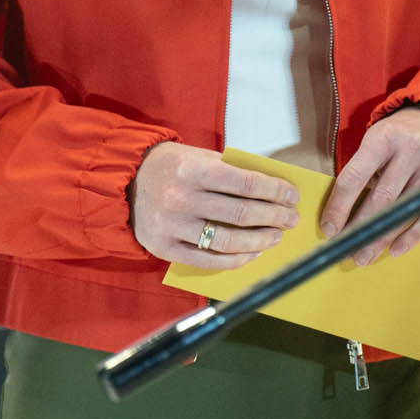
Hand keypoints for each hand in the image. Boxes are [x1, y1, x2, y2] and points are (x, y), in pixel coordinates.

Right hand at [130, 142, 299, 270]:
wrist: (127, 181)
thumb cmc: (173, 167)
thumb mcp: (201, 158)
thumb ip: (232, 172)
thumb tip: (273, 189)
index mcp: (194, 170)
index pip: (246, 183)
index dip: (275, 191)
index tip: (292, 196)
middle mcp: (181, 198)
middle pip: (240, 213)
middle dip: (273, 217)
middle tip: (291, 219)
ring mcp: (172, 226)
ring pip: (226, 240)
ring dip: (259, 241)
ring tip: (276, 237)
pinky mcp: (164, 248)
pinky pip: (207, 260)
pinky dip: (235, 259)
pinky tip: (252, 253)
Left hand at [320, 107, 419, 266]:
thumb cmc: (401, 134)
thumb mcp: (377, 139)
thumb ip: (362, 169)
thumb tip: (340, 212)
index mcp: (384, 138)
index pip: (355, 177)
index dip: (339, 207)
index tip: (329, 228)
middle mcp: (411, 150)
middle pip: (381, 198)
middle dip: (361, 229)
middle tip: (345, 250)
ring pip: (404, 210)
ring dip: (382, 238)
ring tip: (364, 256)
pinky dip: (412, 235)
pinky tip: (395, 249)